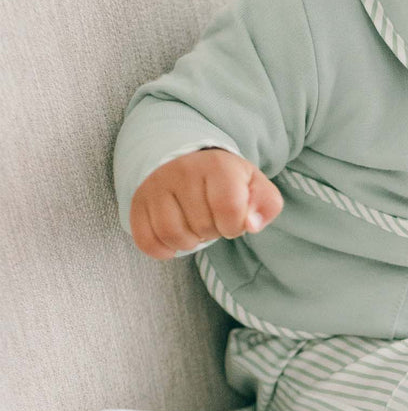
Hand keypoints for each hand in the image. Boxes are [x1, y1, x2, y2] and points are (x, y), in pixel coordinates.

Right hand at [129, 147, 282, 260]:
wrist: (189, 161)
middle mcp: (183, 171)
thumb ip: (266, 205)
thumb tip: (251, 225)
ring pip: (172, 235)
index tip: (234, 220)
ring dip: (189, 242)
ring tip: (195, 228)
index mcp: (218, 166)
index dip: (235, 226)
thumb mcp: (255, 186)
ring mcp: (156, 186)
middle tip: (212, 219)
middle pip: (202, 226)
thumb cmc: (228, 180)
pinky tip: (175, 239)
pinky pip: (146, 241)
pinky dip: (163, 250)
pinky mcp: (138, 202)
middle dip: (213, 232)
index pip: (230, 211)